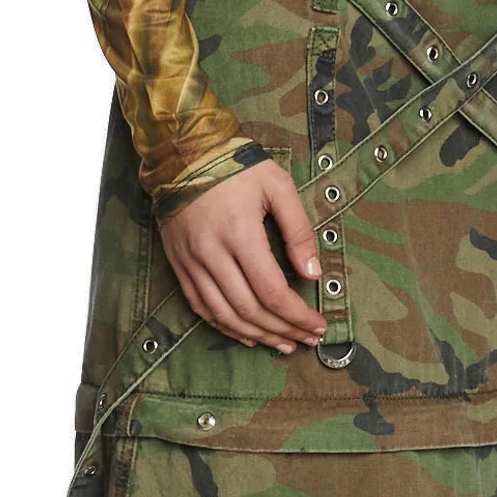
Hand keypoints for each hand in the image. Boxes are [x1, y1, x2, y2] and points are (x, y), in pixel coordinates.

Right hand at [157, 158, 329, 354]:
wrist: (184, 153)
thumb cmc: (236, 165)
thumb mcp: (277, 185)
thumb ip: (298, 229)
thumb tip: (312, 273)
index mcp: (240, 233)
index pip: (272, 291)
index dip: (297, 315)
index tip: (318, 326)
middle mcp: (212, 254)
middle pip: (250, 309)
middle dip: (282, 330)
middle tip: (306, 339)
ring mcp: (191, 262)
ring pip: (224, 315)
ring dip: (256, 336)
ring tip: (282, 343)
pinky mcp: (178, 264)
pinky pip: (201, 307)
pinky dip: (225, 326)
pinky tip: (246, 334)